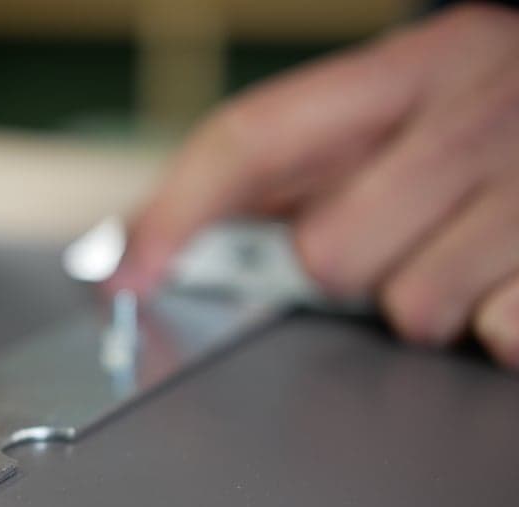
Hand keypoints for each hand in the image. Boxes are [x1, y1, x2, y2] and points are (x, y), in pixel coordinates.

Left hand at [114, 4, 518, 368]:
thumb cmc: (480, 111)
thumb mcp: (397, 101)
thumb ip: (286, 159)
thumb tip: (150, 234)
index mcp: (407, 73)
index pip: (255, 140)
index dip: (177, 213)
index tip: (127, 271)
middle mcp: (470, 114)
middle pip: (327, 254)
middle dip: (346, 269)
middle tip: (394, 239)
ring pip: (410, 306)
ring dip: (425, 302)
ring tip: (462, 253)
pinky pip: (496, 332)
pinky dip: (496, 325)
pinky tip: (508, 280)